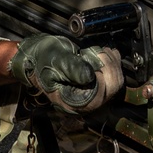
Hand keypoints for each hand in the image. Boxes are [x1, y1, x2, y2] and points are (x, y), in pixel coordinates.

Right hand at [7, 35, 122, 112]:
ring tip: (100, 50)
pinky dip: (113, 62)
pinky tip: (104, 53)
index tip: (96, 57)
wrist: (37, 56)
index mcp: (70, 101)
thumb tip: (90, 76)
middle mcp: (83, 102)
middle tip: (99, 51)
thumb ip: (72, 67)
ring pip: (115, 83)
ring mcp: (92, 94)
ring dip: (113, 63)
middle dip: (110, 66)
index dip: (103, 77)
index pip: (97, 97)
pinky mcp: (97, 85)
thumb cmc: (42, 58)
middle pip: (111, 90)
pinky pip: (114, 77)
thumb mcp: (55, 59)